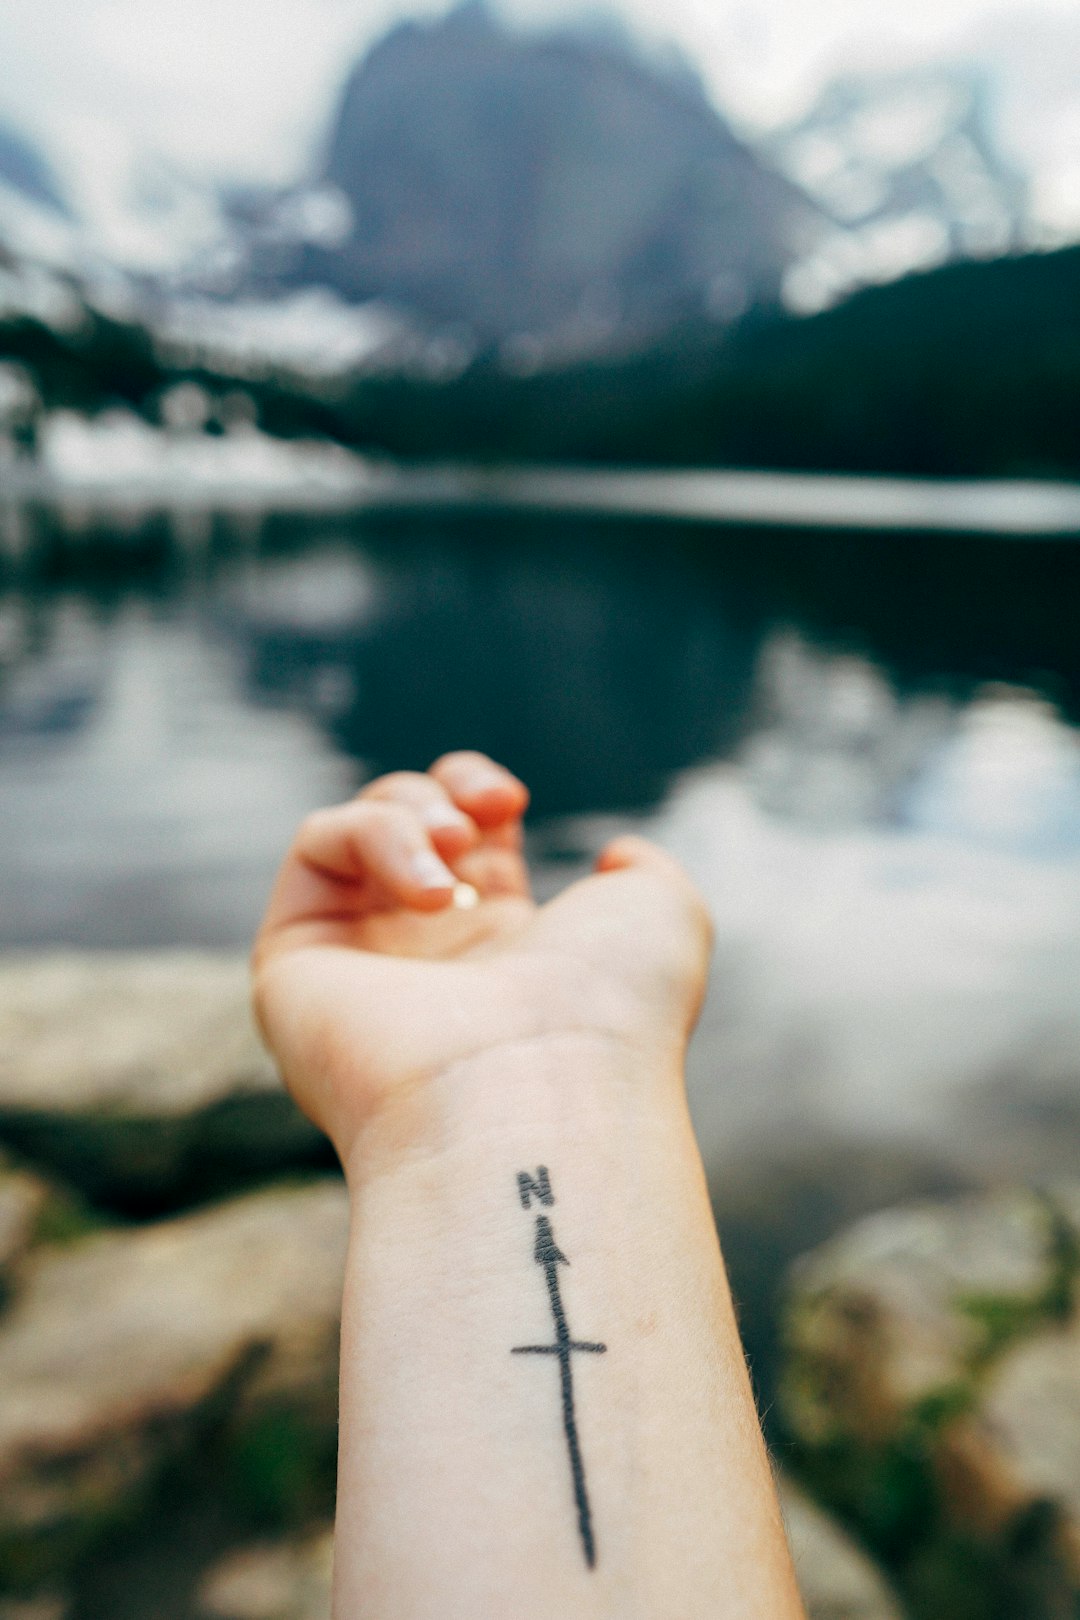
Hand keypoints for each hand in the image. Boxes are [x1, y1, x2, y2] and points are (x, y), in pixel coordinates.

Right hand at [252, 752, 711, 1164]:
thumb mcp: (662, 916)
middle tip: (484, 819)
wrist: (543, 1087)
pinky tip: (427, 891)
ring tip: (457, 850)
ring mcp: (356, 966)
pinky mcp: (295, 965)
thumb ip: (644, 870)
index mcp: (506, 954)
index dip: (478, 793)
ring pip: (349, 831)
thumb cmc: (612, 1008)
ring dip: (408, 811)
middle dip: (441, 791)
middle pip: (400, 828)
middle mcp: (425, 963)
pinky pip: (316, 848)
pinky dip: (372, 836)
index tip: (511, 803)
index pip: (466, 846)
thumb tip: (614, 855)